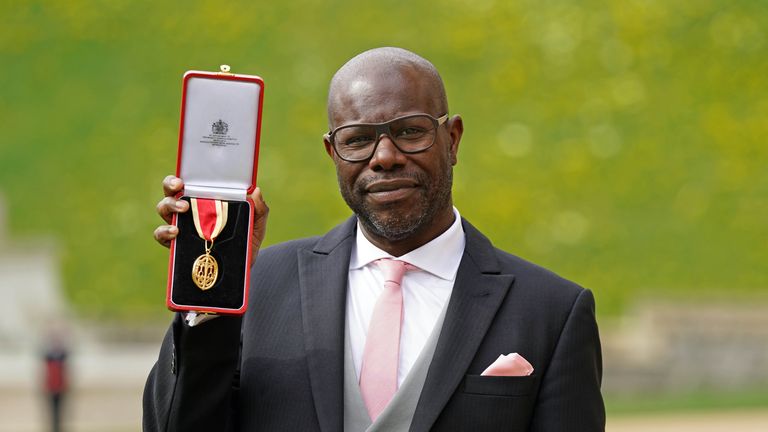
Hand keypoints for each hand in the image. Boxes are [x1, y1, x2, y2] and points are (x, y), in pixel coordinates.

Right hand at [153, 175, 268, 267]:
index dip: (178, 178)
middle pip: (170, 193)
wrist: (243, 267)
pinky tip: (175, 232)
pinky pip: (161, 236)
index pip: (187, 184)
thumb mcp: (256, 223)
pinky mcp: (177, 245)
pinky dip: (164, 232)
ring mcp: (181, 227)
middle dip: (170, 188)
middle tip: (183, 192)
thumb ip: (259, 208)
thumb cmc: (246, 240)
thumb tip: (256, 191)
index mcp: (205, 200)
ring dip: (169, 206)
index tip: (182, 180)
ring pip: (164, 210)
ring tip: (183, 210)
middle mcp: (189, 211)